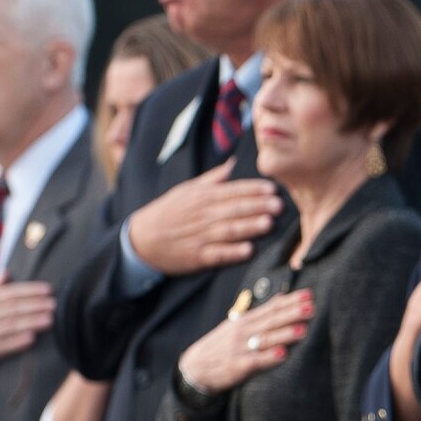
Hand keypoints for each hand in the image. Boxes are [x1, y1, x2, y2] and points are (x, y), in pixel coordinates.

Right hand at [0, 277, 55, 378]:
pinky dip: (17, 342)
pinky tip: (32, 338)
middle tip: (54, 304)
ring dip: (32, 323)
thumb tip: (5, 272)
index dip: (29, 291)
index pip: (8, 293)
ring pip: (10, 327)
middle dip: (35, 306)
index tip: (47, 289)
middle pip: (12, 309)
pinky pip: (2, 346)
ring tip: (50, 319)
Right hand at [126, 161, 283, 276]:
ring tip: (268, 223)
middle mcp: (202, 215)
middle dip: (257, 206)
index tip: (272, 189)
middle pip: (234, 209)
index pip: (232, 191)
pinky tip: (248, 250)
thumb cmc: (168, 212)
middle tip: (278, 205)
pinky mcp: (196, 256)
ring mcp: (200, 236)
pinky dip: (232, 252)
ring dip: (249, 227)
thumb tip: (234, 163)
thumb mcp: (187, 190)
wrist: (141, 238)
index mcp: (202, 197)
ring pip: (228, 230)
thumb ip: (213, 179)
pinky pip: (217, 254)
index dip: (253, 190)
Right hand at [177, 290, 312, 395]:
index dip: (290, 301)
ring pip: (265, 340)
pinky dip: (269, 357)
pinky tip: (283, 354)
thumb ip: (261, 312)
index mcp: (246, 320)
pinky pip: (255, 361)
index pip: (271, 308)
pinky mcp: (237, 366)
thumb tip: (282, 296)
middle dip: (292, 314)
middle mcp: (243, 332)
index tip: (308, 295)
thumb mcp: (238, 324)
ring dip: (284, 334)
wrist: (194, 368)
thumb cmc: (222, 345)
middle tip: (311, 307)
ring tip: (302, 329)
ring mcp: (240, 348)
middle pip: (271, 321)